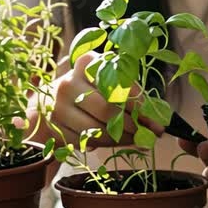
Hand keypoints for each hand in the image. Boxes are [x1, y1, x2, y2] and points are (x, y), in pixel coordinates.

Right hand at [48, 53, 162, 148]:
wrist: (49, 102)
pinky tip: (117, 141)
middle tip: (151, 134)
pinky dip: (106, 144)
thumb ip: (128, 93)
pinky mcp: (53, 127)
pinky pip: (86, 141)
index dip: (141, 105)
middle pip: (108, 109)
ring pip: (97, 128)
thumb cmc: (88, 89)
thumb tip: (157, 119)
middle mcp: (69, 82)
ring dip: (123, 138)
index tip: (158, 121)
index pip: (119, 85)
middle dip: (134, 125)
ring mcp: (58, 106)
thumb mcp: (105, 81)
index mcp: (87, 63)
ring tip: (138, 140)